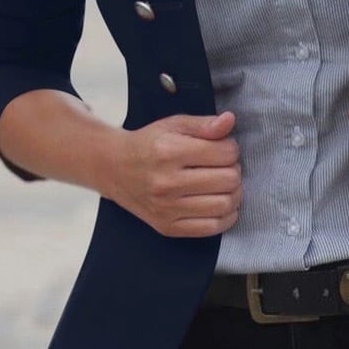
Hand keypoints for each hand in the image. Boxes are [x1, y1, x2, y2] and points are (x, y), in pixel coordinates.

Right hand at [99, 111, 242, 237]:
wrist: (114, 168)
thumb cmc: (149, 144)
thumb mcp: (174, 125)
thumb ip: (204, 124)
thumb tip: (229, 120)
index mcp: (170, 152)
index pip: (225, 153)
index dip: (231, 148)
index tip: (223, 147)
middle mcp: (168, 183)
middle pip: (228, 180)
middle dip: (234, 169)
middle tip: (225, 165)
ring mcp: (167, 209)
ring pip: (224, 205)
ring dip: (234, 193)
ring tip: (225, 183)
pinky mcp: (168, 227)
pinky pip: (212, 228)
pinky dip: (226, 216)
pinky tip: (221, 203)